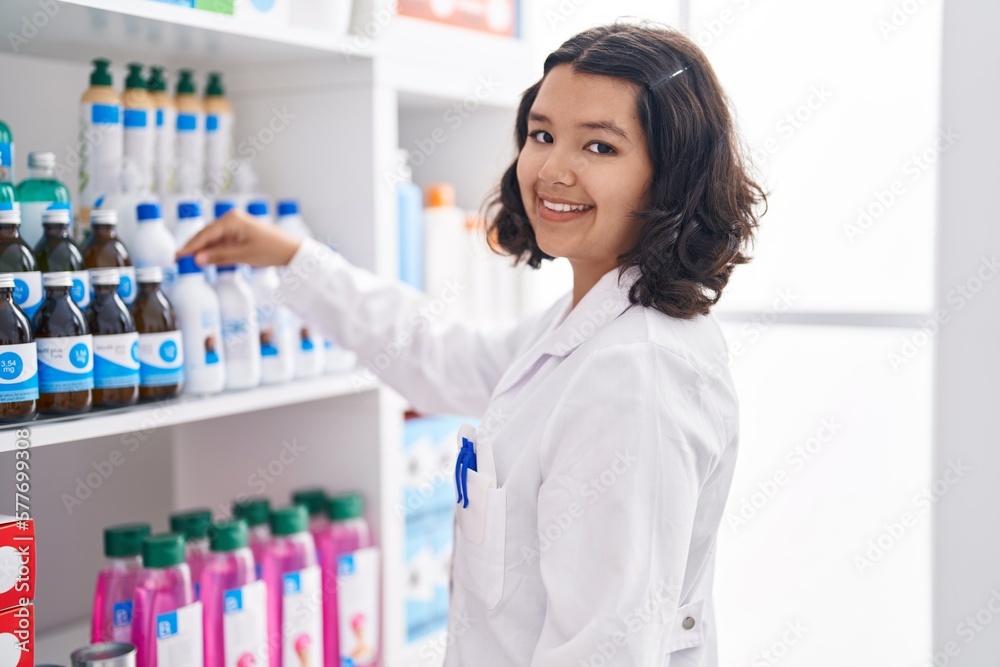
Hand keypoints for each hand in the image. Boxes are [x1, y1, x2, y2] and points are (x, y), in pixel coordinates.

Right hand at [176, 209, 301, 267]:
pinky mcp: (240, 233)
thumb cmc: (271, 250)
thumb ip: (219, 257)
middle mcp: (232, 219)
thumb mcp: (243, 255)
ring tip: (187, 261)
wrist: (291, 251)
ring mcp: (235, 226)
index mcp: (231, 220)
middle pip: (206, 235)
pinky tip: (205, 259)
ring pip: (213, 239)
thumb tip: (197, 259)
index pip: (205, 234)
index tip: (177, 256)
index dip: (190, 246)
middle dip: (193, 247)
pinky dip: (214, 250)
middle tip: (178, 260)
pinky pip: (222, 242)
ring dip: (203, 250)